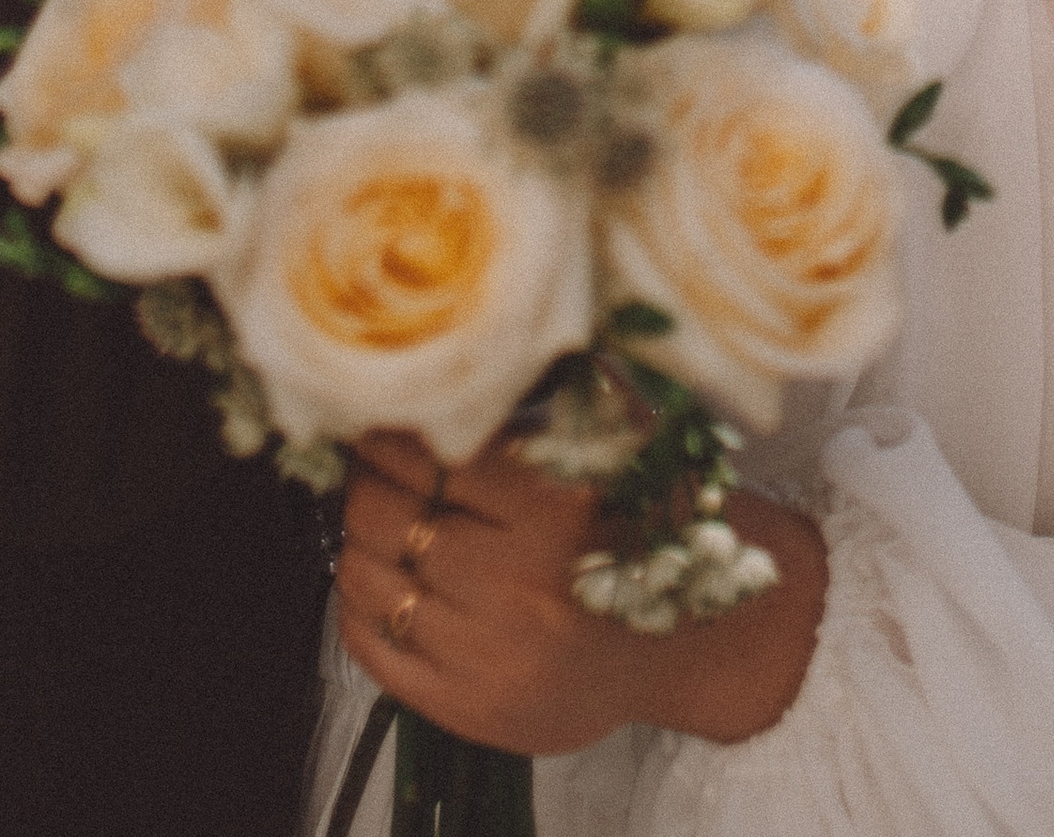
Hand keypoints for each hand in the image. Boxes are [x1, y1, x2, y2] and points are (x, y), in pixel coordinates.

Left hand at [336, 431, 827, 757]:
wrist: (693, 640)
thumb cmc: (650, 523)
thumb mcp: (621, 439)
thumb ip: (557, 389)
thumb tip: (481, 343)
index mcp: (555, 508)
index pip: (430, 457)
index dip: (390, 434)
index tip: (381, 419)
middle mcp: (519, 587)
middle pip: (387, 517)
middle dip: (367, 482)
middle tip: (370, 466)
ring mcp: (491, 657)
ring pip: (369, 582)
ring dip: (361, 541)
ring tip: (378, 518)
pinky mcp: (471, 710)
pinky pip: (375, 649)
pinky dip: (361, 605)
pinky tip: (382, 578)